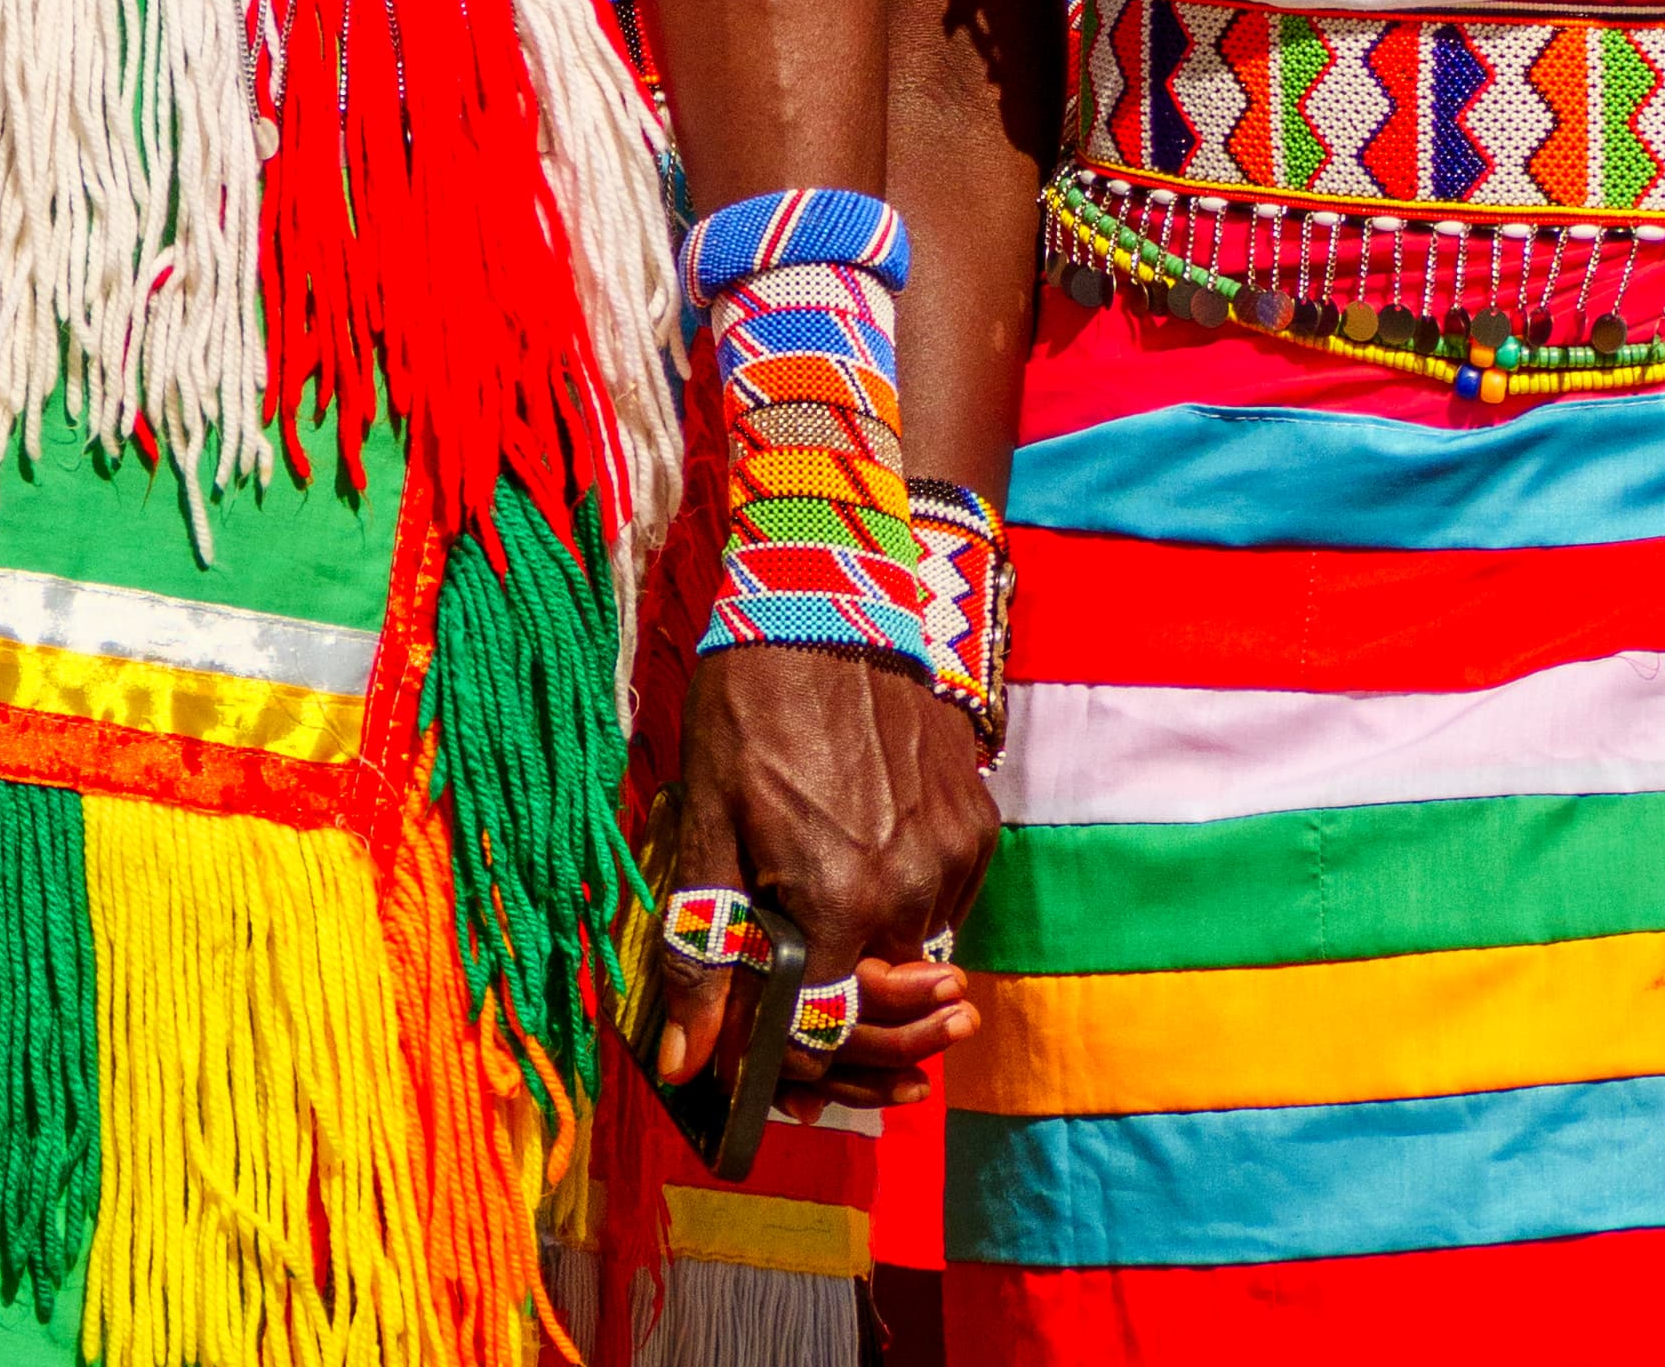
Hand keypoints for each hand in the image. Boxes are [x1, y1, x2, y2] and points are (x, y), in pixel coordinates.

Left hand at [643, 649, 994, 1106]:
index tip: (765, 1066)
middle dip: (842, 1027)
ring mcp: (953, 858)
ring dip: (872, 957)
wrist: (832, 598)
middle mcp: (909, 893)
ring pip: (913, 955)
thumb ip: (703, 950)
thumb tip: (688, 1066)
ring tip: (826, 909)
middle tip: (809, 1004)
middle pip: (878, 1007)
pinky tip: (867, 860)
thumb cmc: (750, 706)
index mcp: (836, 904)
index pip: (824, 1035)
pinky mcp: (977, 825)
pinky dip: (908, 906)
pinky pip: (945, 902)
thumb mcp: (705, 823)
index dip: (789, 1062)